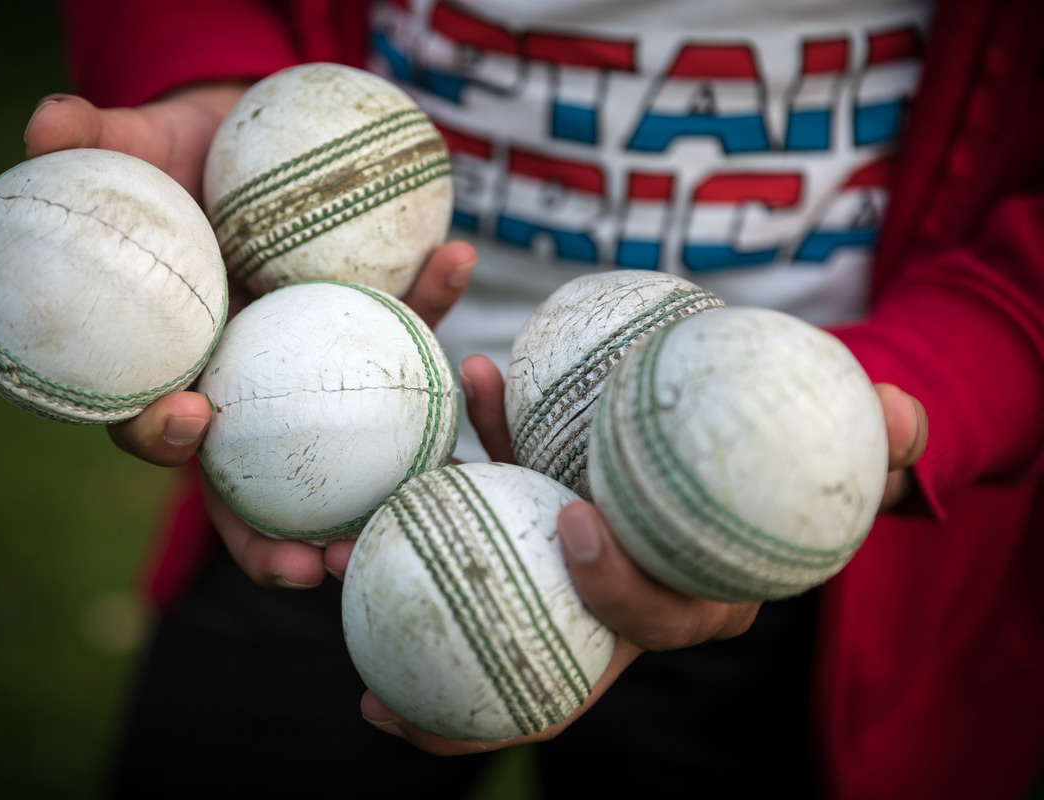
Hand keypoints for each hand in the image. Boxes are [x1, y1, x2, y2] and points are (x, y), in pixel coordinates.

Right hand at [24, 86, 476, 587]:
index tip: (194, 421)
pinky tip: (453, 257)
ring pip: (343, 450)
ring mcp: (307, 371)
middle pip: (252, 487)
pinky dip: (428, 298)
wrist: (232, 134)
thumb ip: (88, 142)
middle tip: (321, 564)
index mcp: (170, 365)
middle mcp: (241, 388)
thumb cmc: (167, 156)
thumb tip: (44, 122)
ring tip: (427, 494)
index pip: (152, 425)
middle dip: (280, 541)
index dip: (164, 439)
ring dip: (383, 484)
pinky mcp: (363, 330)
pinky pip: (400, 328)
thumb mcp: (126, 146)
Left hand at [365, 359, 929, 751]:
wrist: (734, 465)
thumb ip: (876, 436)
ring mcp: (569, 603)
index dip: (624, 590)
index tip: (578, 522)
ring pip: (499, 640)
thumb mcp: (831, 445)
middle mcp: (623, 619)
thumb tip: (903, 415)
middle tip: (419, 600)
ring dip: (425, 656)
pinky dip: (419, 580)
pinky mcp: (528, 571)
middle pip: (559, 664)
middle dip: (487, 669)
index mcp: (697, 601)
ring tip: (349, 627)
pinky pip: (471, 584)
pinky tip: (354, 551)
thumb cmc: (776, 459)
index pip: (664, 620)